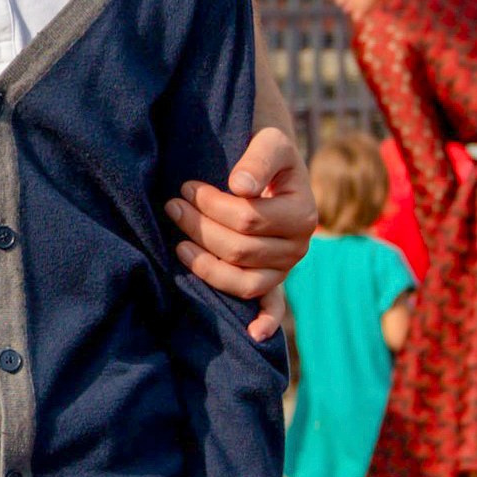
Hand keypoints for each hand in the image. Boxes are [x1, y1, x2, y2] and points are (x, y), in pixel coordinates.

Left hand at [168, 124, 315, 341]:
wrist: (274, 169)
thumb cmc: (268, 156)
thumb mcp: (270, 142)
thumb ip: (258, 159)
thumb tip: (239, 186)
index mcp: (303, 215)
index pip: (247, 219)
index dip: (211, 204)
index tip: (185, 188)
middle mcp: (299, 248)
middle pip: (240, 250)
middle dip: (200, 228)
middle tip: (172, 207)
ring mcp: (285, 269)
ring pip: (243, 281)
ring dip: (206, 267)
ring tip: (178, 245)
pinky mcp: (274, 282)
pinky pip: (271, 307)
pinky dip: (264, 322)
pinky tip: (251, 334)